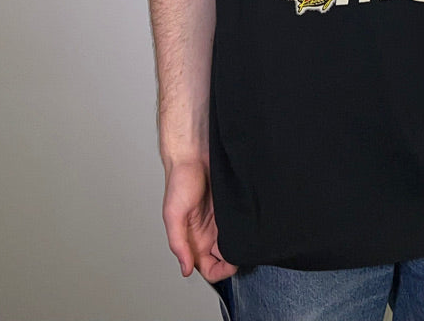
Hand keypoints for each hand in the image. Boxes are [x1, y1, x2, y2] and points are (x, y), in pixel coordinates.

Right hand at [162, 160, 236, 281]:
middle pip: (224, 258)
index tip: (230, 265)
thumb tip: (185, 269)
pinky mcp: (231, 205)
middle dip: (234, 260)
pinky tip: (251, 224)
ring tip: (248, 238)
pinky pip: (241, 222)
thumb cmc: (180, 179)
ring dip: (242, 243)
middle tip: (243, 252)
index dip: (219, 272)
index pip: (208, 268)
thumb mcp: (173, 215)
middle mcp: (208, 232)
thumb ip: (178, 243)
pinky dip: (247, 227)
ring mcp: (221, 219)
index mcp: (192, 239)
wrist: (195, 152)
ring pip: (235, 242)